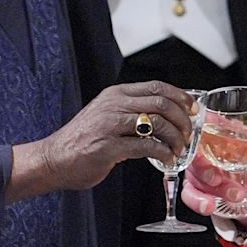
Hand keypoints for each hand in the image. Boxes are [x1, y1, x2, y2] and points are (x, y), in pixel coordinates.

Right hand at [8, 81, 192, 201]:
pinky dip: (162, 153)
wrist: (54, 159)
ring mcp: (110, 125)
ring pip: (157, 123)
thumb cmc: (83, 140)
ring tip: (179, 149)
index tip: (193, 108)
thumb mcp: (106, 115)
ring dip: (175, 138)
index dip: (179, 96)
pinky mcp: (108, 147)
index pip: (156, 87)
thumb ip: (131, 112)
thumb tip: (166, 117)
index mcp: (115, 94)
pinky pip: (146, 146)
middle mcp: (114, 105)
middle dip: (182, 120)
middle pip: (161, 104)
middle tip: (188, 134)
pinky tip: (167, 159)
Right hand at [180, 114, 246, 226]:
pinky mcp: (198, 189)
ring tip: (236, 194)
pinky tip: (209, 206)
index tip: (207, 141)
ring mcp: (201, 170)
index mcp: (223, 131)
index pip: (204, 124)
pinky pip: (189, 195)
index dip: (202, 131)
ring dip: (212, 188)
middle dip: (204, 167)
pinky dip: (198, 201)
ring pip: (195, 176)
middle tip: (219, 178)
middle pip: (195, 153)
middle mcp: (207, 149)